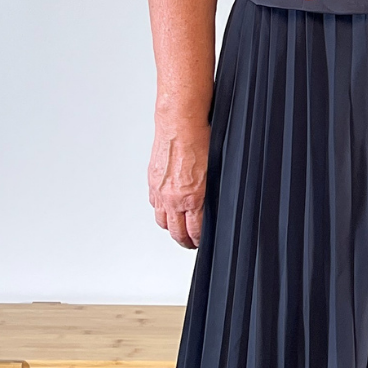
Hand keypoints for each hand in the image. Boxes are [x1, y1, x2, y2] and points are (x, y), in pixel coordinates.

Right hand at [148, 123, 209, 248]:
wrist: (179, 124)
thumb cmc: (199, 141)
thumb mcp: (214, 172)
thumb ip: (210, 194)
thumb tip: (211, 207)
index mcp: (192, 198)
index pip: (195, 231)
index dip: (199, 240)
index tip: (201, 241)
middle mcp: (173, 198)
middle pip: (176, 232)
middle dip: (185, 241)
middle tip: (190, 243)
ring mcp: (160, 191)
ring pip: (163, 221)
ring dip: (171, 228)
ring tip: (178, 230)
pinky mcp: (152, 182)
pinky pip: (154, 205)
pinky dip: (161, 211)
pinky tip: (167, 209)